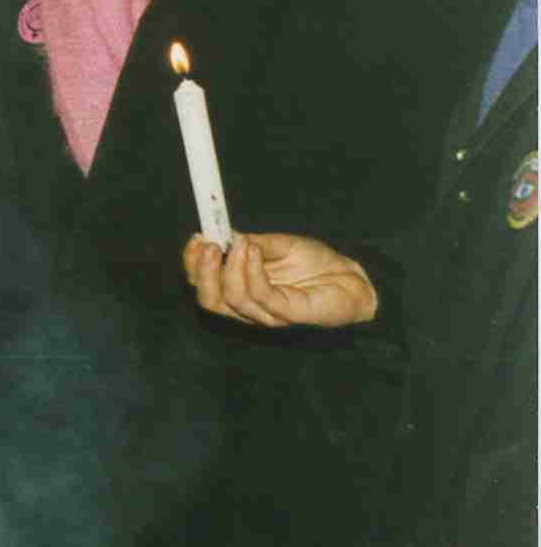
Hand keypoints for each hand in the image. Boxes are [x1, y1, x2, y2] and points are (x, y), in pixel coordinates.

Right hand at [183, 232, 378, 328]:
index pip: (204, 286)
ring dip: (230, 267)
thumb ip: (252, 243)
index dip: (193, 264)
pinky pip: (261, 295)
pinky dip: (252, 270)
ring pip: (232, 299)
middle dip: (202, 272)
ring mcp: (268, 314)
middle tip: (207, 244)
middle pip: (210, 300)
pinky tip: (254, 250)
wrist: (353, 278)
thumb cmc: (315, 263)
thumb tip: (224, 233)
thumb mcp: (279, 245)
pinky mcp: (289, 313)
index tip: (196, 238)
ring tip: (240, 243)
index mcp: (240, 290)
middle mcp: (249, 307)